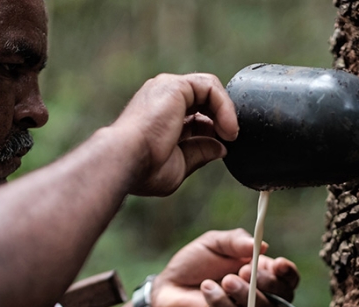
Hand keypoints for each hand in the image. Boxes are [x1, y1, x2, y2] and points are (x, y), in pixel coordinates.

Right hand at [111, 73, 238, 196]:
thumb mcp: (180, 165)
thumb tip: (221, 148)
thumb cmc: (145, 169)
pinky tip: (227, 128)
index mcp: (160, 118)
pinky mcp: (175, 86)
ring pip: (209, 90)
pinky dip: (225, 106)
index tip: (222, 148)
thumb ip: (200, 153)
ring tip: (231, 135)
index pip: (196, 116)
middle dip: (222, 118)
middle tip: (231, 140)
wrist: (127, 160)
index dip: (214, 130)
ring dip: (226, 112)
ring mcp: (167, 89)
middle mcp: (162, 99)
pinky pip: (210, 87)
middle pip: (203, 100)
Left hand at [148, 229, 299, 306]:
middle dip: (268, 283)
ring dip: (247, 294)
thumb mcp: (215, 242)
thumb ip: (237, 240)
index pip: (288, 278)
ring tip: (226, 280)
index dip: (289, 273)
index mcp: (261, 272)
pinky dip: (220, 300)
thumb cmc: (194, 264)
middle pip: (282, 298)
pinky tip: (207, 287)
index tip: (278, 263)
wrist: (167, 286)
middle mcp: (258, 295)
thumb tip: (263, 245)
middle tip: (246, 270)